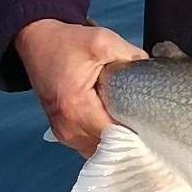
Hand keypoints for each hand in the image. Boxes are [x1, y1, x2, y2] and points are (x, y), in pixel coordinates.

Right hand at [15, 18, 147, 156]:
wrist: (36, 43)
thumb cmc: (65, 43)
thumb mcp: (102, 41)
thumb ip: (130, 56)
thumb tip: (152, 70)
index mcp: (76, 107)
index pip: (116, 135)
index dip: (138, 130)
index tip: (154, 122)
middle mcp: (67, 127)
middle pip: (109, 147)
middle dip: (130, 136)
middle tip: (149, 121)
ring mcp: (63, 133)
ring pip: (100, 150)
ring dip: (116, 140)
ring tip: (133, 122)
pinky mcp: (63, 132)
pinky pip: (90, 145)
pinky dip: (104, 139)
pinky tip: (116, 124)